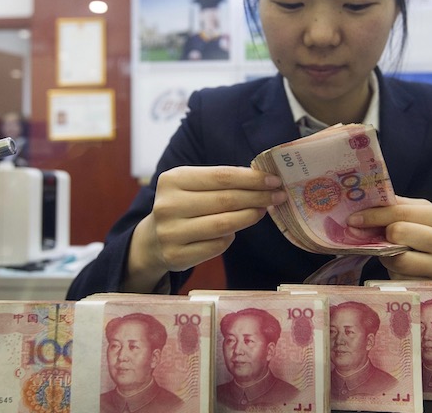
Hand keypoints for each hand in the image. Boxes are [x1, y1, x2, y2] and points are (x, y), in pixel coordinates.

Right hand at [128, 166, 286, 289]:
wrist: (153, 240)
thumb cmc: (184, 206)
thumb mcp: (193, 186)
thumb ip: (222, 181)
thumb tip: (264, 181)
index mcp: (173, 179)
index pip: (221, 176)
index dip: (251, 178)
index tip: (274, 180)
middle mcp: (168, 205)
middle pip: (225, 200)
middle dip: (257, 197)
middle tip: (278, 196)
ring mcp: (170, 232)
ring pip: (224, 224)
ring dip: (250, 217)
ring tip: (263, 211)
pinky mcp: (176, 255)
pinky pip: (217, 245)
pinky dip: (231, 237)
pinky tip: (236, 230)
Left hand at [347, 197, 431, 280]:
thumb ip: (404, 206)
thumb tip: (368, 202)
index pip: (403, 213)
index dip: (374, 216)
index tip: (353, 219)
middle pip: (399, 234)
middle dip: (382, 235)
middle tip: (375, 236)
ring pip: (398, 260)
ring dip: (387, 256)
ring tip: (392, 252)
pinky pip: (404, 279)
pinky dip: (396, 272)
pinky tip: (403, 267)